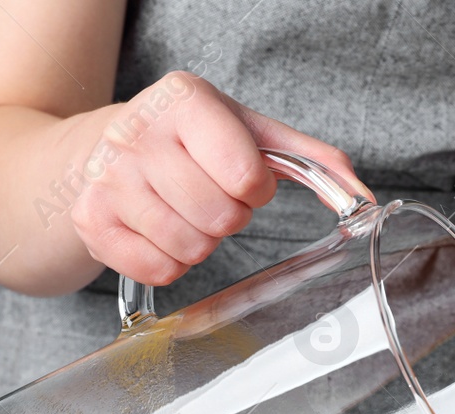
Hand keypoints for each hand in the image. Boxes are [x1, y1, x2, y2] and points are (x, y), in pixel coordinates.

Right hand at [69, 73, 368, 285]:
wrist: (98, 149)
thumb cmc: (187, 141)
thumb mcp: (248, 131)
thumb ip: (311, 160)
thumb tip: (362, 197)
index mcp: (185, 101)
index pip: (247, 175)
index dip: (256, 189)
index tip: (244, 178)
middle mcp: (138, 134)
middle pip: (220, 218)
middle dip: (229, 218)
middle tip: (212, 198)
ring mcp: (108, 179)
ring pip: (189, 248)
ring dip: (201, 242)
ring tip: (186, 213)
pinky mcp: (91, 220)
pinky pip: (157, 270)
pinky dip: (170, 262)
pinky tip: (161, 232)